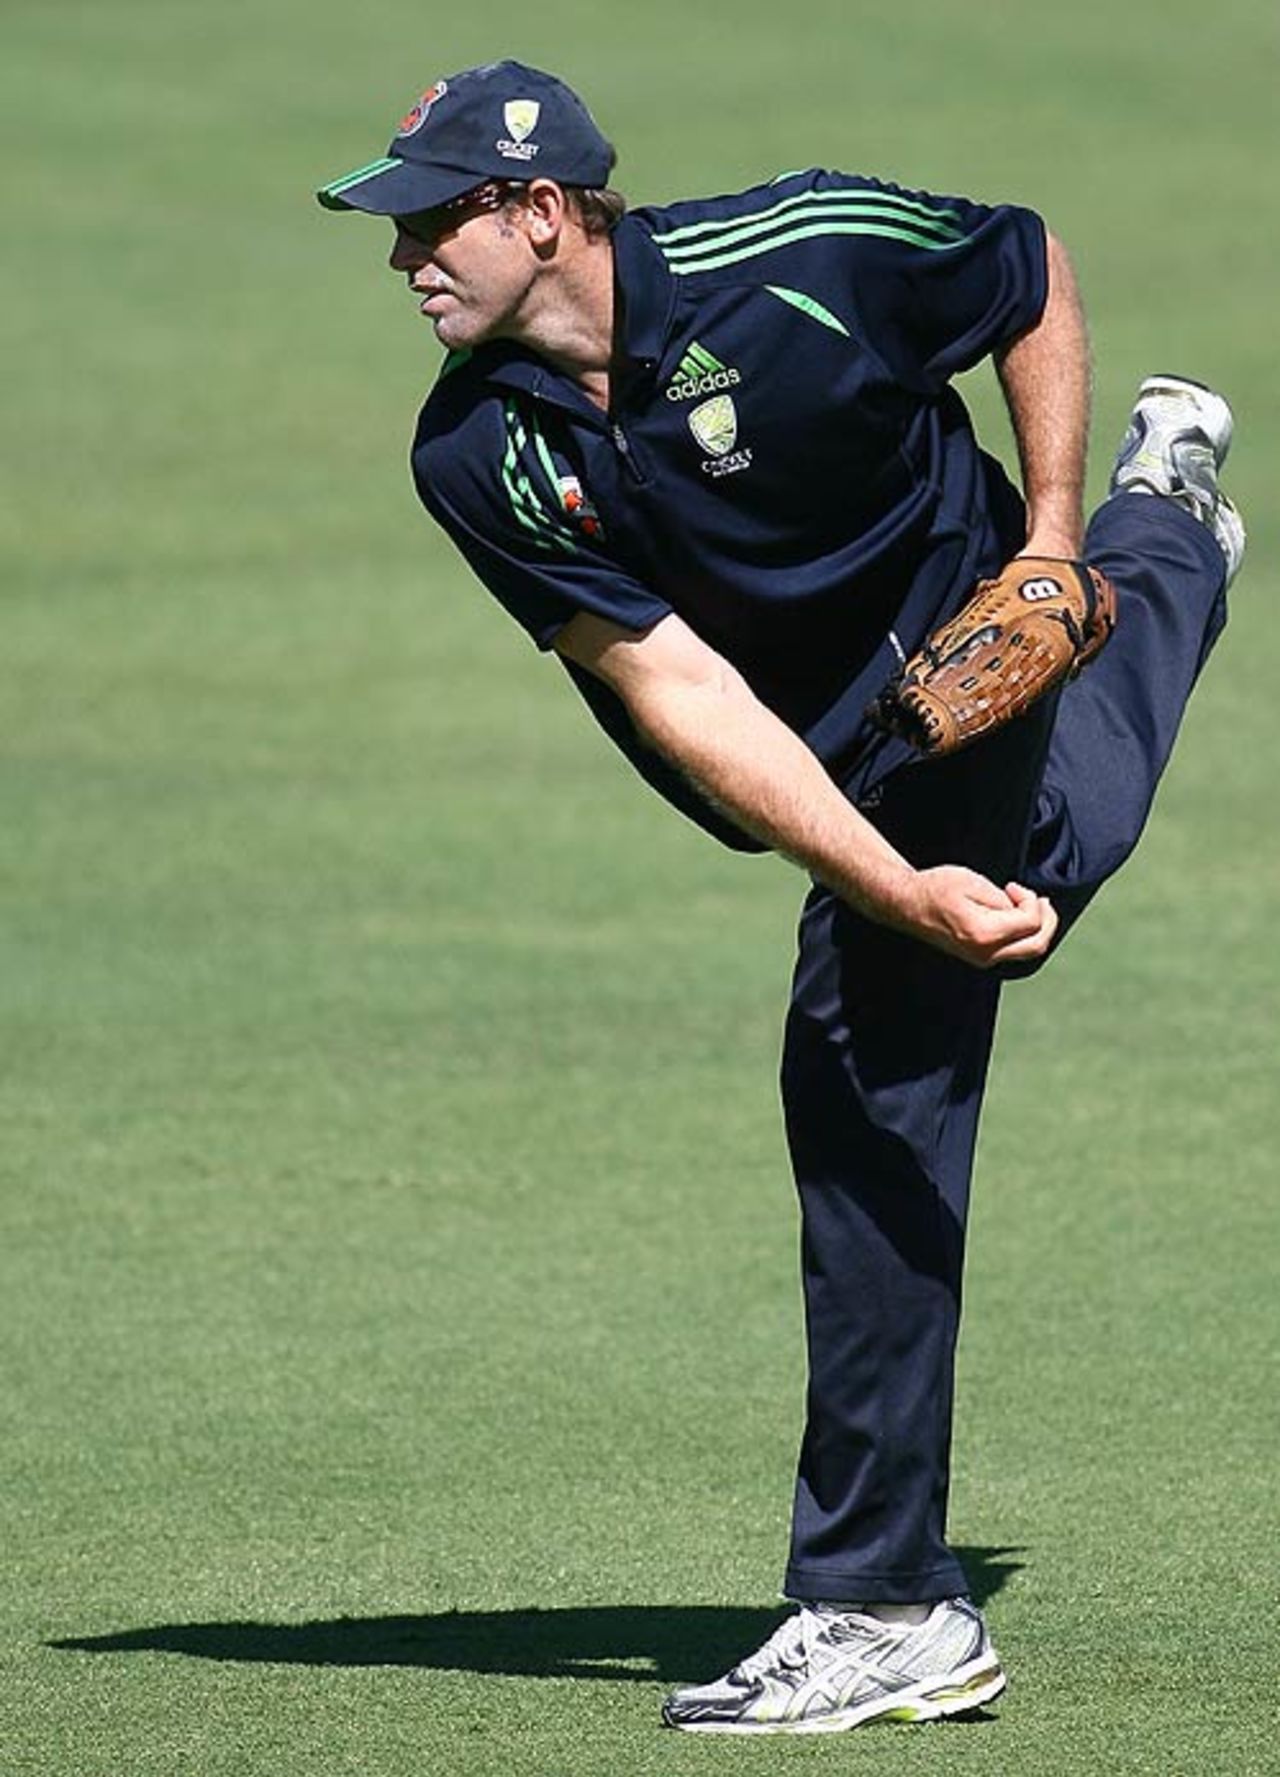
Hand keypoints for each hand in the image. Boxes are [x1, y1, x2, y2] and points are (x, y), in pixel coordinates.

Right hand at [889, 865, 1058, 967]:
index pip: (1030, 922)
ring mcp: (982, 959)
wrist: (907, 905)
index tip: (1013, 886)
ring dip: (1038, 927)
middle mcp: (985, 953)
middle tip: (1042, 900)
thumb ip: (1003, 899)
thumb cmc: (935, 889)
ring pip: (1028, 950)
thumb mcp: (973, 882)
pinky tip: (1018, 916)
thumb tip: (1023, 909)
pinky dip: (1024, 934)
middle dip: (1047, 920)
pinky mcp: (980, 957)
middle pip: (1036, 944)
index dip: (1031, 900)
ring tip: (1032, 905)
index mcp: (983, 934)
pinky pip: (1015, 950)